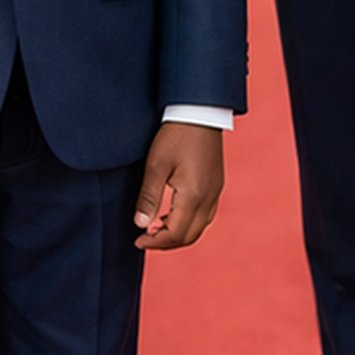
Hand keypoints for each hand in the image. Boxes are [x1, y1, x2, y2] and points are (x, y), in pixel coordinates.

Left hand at [133, 123, 224, 250]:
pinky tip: (172, 215)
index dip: (155, 243)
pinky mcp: (216, 184)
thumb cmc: (175, 135)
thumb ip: (148, 198)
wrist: (200, 111)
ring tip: (156, 228)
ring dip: (178, 234)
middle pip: (190, 236)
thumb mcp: (156, 165)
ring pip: (199, 227)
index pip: (176, 234)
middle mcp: (209, 197)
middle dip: (167, 243)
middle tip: (145, 239)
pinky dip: (188, 223)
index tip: (138, 241)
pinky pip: (205, 215)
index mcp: (194, 195)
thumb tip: (141, 225)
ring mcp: (216, 191)